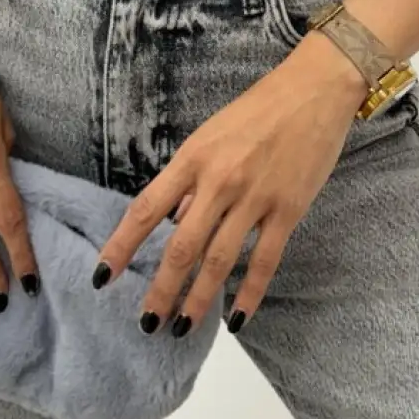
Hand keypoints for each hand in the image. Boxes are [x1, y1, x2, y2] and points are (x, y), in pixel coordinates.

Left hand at [92, 32, 365, 336]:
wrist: (316, 89)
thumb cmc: (260, 107)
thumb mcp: (211, 135)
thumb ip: (191, 179)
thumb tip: (173, 221)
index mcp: (193, 158)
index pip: (145, 210)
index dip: (121, 247)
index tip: (102, 277)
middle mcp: (218, 181)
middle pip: (180, 247)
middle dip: (160, 290)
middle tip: (145, 323)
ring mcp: (254, 198)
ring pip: (218, 260)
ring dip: (197, 300)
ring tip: (181, 328)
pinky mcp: (288, 209)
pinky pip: (264, 260)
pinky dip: (249, 292)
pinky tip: (236, 318)